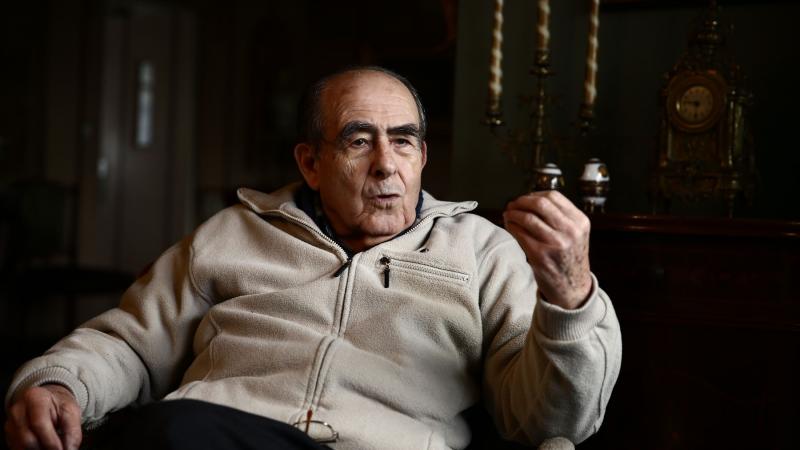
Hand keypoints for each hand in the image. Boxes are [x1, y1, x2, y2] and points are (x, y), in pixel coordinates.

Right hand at [5, 384, 81, 449]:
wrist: (49, 402)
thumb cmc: (59, 405)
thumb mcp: (72, 412)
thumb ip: (72, 432)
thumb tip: (70, 449)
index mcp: (35, 398)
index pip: (39, 423)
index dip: (51, 441)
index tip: (60, 449)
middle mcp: (18, 410)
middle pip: (28, 438)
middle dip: (45, 447)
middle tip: (57, 448)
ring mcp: (11, 424)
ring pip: (22, 446)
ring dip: (38, 449)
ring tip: (52, 445)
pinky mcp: (9, 436)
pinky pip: (19, 448)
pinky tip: (43, 445)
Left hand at [503, 190, 591, 309]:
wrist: (572, 288)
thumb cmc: (569, 258)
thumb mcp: (575, 234)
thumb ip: (560, 217)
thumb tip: (529, 200)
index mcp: (580, 222)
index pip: (553, 196)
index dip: (534, 195)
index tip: (524, 199)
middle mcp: (570, 231)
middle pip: (540, 204)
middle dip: (521, 202)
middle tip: (512, 205)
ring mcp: (555, 243)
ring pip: (527, 218)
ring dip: (513, 214)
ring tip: (508, 215)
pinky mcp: (540, 255)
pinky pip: (520, 234)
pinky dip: (511, 227)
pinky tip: (509, 226)